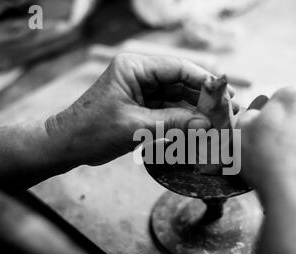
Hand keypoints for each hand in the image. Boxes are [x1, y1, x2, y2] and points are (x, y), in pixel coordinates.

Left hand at [45, 53, 232, 166]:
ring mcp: (142, 90)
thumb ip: (173, 123)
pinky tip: (201, 127)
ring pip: (177, 97)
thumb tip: (206, 123)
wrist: (67, 145)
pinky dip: (184, 119)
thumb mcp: (135, 127)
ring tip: (219, 121)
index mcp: (134, 67)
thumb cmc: (92, 131)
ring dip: (196, 110)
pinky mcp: (142, 105)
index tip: (224, 94)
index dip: (204, 81)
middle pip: (181, 82)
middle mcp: (140, 74)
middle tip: (228, 111)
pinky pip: (169, 109)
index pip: (177, 68)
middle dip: (204, 98)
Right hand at [237, 87, 295, 202]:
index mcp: (294, 96)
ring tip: (278, 164)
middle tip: (265, 148)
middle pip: (293, 115)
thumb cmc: (265, 159)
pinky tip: (291, 172)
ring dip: (293, 143)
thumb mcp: (240, 131)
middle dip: (281, 127)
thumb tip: (254, 116)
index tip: (257, 132)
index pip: (275, 98)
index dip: (263, 116)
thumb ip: (247, 116)